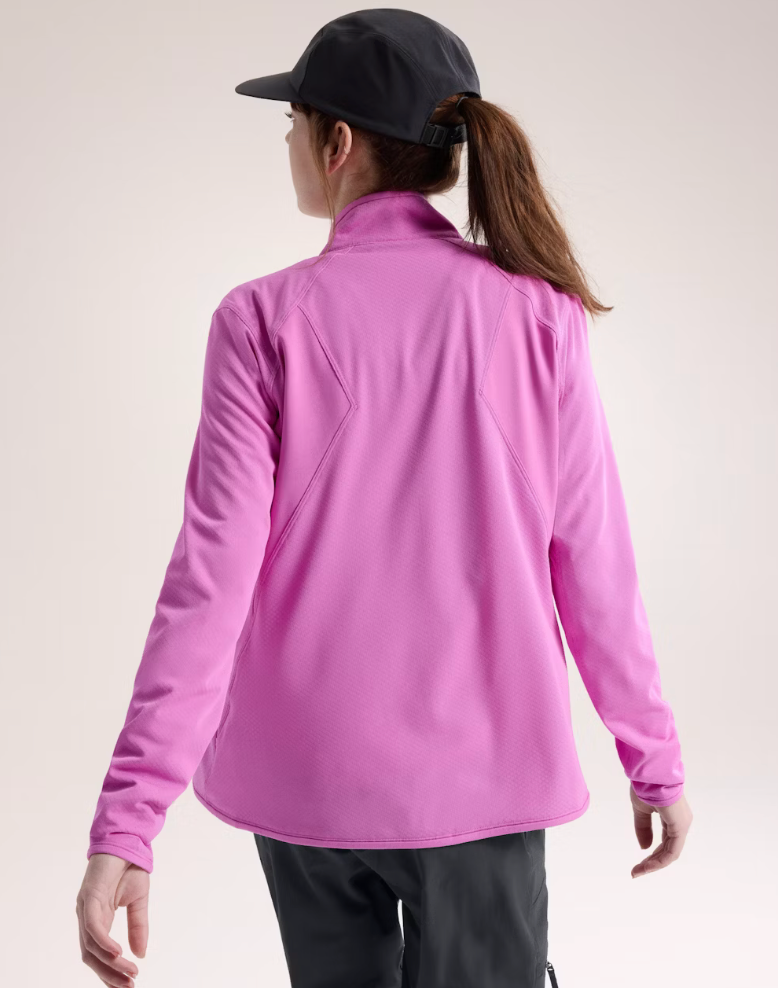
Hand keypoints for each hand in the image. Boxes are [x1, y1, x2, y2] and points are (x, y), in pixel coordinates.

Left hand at [76, 853, 148, 985]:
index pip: (97, 954)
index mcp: (96, 918)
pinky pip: (94, 927)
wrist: (129, 840)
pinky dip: (104, 943)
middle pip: (90, 956)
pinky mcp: (89, 897)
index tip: (127, 985)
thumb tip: (140, 954)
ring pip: (91, 946)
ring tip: (128, 973)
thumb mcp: (138, 901)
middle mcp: (86, 916)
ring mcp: (85, 907)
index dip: (110, 972)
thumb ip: (138, 927)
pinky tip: (118, 953)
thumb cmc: (130, 867)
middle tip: (128, 986)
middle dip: (109, 975)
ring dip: (110, 963)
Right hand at [630, 784, 692, 877]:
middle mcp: (680, 823)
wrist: (649, 772)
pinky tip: (647, 866)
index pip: (664, 843)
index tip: (637, 865)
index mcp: (672, 817)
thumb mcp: (641, 809)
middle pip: (667, 850)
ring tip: (638, 872)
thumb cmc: (645, 785)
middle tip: (636, 872)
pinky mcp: (680, 827)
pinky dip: (659, 861)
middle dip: (651, 863)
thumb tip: (644, 848)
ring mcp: (682, 825)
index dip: (651, 855)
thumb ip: (643, 827)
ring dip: (653, 864)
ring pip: (669, 853)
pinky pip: (671, 851)